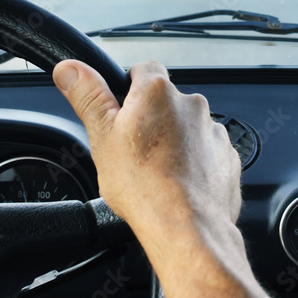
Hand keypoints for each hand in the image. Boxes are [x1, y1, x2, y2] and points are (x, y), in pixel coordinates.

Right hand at [52, 60, 241, 246]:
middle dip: (151, 119)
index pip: (143, 69)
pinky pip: (206, 151)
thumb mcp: (101, 137)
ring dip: (174, 141)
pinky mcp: (227, 156)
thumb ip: (88, 96)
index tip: (120, 109)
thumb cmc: (145, 186)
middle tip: (133, 150)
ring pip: (187, 128)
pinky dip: (195, 162)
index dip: (128, 88)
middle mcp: (191, 104)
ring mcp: (213, 131)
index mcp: (157, 92)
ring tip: (157, 172)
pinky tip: (179, 183)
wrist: (187, 227)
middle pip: (165, 101)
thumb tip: (70, 69)